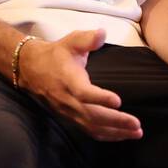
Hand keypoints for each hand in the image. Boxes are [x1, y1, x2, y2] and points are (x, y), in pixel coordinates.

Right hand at [18, 28, 141, 141]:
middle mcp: (67, 99)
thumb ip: (87, 39)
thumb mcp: (70, 41)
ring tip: (136, 132)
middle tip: (136, 124)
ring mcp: (68, 111)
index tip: (118, 100)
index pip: (83, 92)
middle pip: (92, 115)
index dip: (100, 98)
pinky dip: (107, 135)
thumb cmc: (56, 54)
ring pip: (92, 127)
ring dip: (115, 132)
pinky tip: (122, 134)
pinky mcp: (70, 117)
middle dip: (116, 121)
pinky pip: (89, 130)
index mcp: (68, 79)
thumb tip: (103, 33)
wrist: (30, 69)